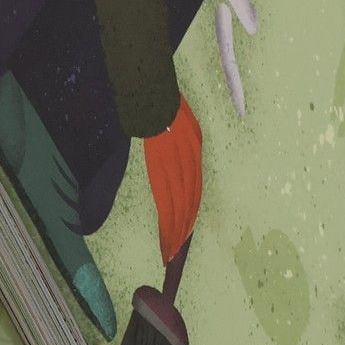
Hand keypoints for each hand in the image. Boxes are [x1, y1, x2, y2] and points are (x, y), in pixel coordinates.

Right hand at [143, 94, 203, 265]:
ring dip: (176, 230)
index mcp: (193, 150)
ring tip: (171, 251)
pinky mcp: (161, 163)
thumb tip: (177, 165)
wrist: (150, 90)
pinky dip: (169, 217)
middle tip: (176, 254)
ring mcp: (176, 163)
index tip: (184, 235)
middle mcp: (189, 160)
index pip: (194, 190)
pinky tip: (168, 232)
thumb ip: (182, 146)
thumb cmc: (162, 103)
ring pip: (180, 204)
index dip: (190, 215)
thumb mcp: (182, 123)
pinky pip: (168, 197)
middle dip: (183, 229)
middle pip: (189, 202)